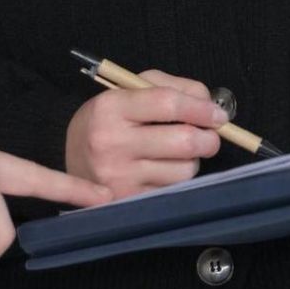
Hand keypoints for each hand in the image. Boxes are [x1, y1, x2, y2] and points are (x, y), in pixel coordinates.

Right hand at [65, 69, 228, 197]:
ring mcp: (119, 177)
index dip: (201, 108)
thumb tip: (210, 104)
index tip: (219, 114)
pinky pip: (173, 190)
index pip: (168, 103)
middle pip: (183, 141)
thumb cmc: (109, 121)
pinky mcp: (127, 201)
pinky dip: (177, 179)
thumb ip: (171, 87)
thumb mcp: (130, 91)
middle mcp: (112, 143)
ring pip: (184, 170)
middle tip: (210, 136)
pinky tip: (164, 170)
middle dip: (208, 138)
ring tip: (176, 154)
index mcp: (111, 107)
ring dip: (192, 161)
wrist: (71, 159)